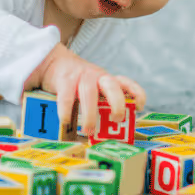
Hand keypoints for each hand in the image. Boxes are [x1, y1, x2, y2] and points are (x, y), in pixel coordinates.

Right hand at [25, 43, 145, 137]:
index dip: (136, 93)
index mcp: (107, 80)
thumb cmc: (78, 83)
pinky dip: (66, 111)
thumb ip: (101, 103)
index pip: (126, 83)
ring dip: (90, 114)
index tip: (139, 107)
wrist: (55, 62)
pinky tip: (65, 121)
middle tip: (117, 120)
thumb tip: (108, 132)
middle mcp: (97, 76)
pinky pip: (66, 97)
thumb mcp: (94, 88)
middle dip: (117, 104)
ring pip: (89, 94)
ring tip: (88, 130)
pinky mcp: (65, 80)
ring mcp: (81, 77)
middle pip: (112, 87)